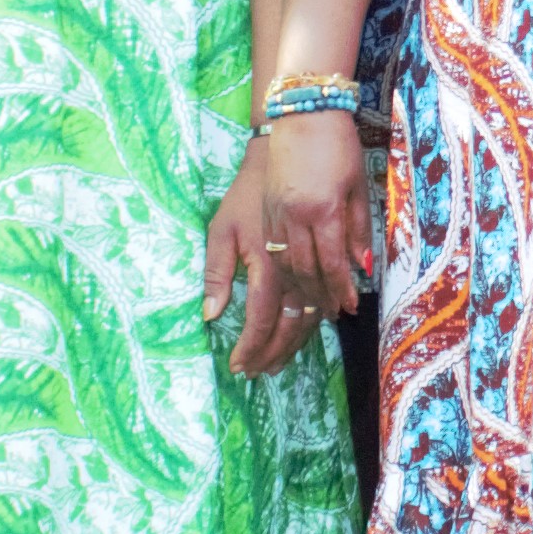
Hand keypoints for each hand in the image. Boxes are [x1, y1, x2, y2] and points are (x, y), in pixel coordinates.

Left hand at [206, 161, 306, 378]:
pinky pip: (321, 299)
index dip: (251, 347)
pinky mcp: (323, 260)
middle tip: (260, 373)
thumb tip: (209, 314)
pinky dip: (313, 323)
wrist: (285, 160)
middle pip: (288, 326)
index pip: (259, 320)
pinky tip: (305, 334)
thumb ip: (215, 273)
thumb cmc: (246, 195)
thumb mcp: (221, 229)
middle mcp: (293, 273)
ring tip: (279, 364)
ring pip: (309, 317)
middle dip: (274, 354)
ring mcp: (312, 267)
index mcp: (266, 267)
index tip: (240, 367)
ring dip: (295, 344)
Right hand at [251, 111, 373, 330]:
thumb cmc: (339, 145)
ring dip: (297, 289)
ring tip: (313, 303)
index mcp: (323, 209)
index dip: (340, 289)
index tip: (349, 307)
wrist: (303, 114)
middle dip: (318, 297)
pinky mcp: (265, 209)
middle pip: (304, 270)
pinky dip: (282, 271)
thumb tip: (361, 266)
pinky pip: (271, 249)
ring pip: (283, 264)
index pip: (331, 263)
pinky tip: (292, 282)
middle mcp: (295, 216)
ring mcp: (275, 213)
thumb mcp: (358, 185)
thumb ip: (359, 228)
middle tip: (331, 314)